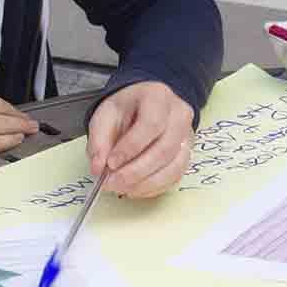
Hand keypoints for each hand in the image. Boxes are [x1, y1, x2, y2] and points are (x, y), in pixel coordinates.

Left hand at [88, 81, 193, 198]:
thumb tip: (98, 168)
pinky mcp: (187, 155)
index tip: (111, 163)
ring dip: (145, 183)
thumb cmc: (127, 108)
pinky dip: (153, 187)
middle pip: (164, 149)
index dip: (131, 147)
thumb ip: (99, 141)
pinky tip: (134, 189)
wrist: (146, 105)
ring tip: (121, 188)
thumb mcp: (105, 115)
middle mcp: (179, 116)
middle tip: (112, 183)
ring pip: (173, 167)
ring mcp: (187, 137)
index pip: (151, 124)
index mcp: (158, 98)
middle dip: (136, 171)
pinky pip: (175, 177)